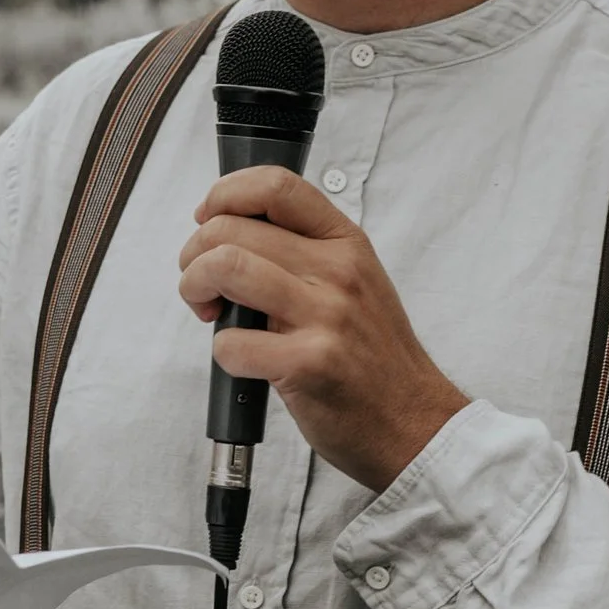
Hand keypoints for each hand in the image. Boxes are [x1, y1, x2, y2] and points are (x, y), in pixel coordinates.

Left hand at [177, 167, 467, 495]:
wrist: (414, 423)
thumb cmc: (374, 359)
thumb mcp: (356, 284)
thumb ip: (305, 253)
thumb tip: (231, 234)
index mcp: (346, 244)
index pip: (276, 186)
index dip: (225, 194)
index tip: (207, 218)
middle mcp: (338, 271)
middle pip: (232, 228)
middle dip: (194, 255)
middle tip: (202, 286)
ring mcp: (326, 315)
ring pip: (225, 267)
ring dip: (195, 288)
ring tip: (209, 311)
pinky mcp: (309, 363)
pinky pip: (231, 342)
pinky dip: (222, 351)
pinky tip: (242, 360)